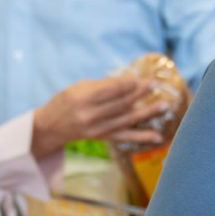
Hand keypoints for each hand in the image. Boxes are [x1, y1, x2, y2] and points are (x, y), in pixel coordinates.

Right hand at [31, 76, 166, 158]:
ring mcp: (97, 129)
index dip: (127, 84)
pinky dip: (142, 137)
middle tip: (155, 85)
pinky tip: (157, 136)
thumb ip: (102, 85)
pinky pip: (125, 137)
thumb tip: (128, 81)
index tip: (140, 78)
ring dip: (147, 112)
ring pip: (126, 119)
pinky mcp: (102, 138)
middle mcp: (90, 115)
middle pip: (121, 103)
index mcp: (83, 99)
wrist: (51, 127)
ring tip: (163, 106)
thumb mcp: (79, 87)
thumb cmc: (65, 101)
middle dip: (139, 93)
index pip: (111, 90)